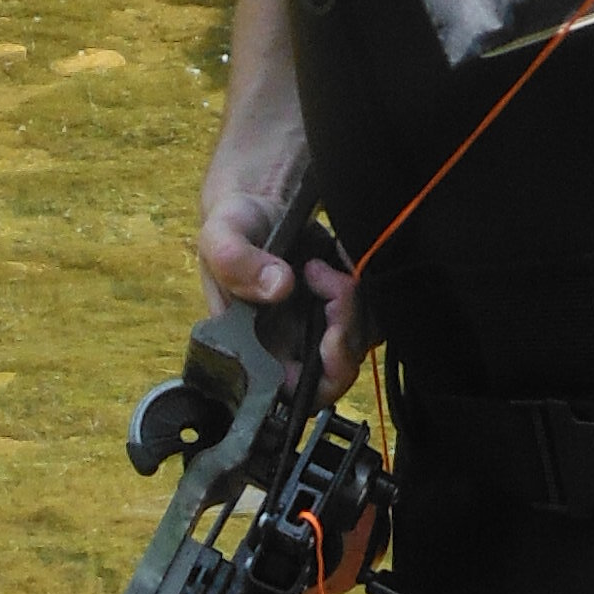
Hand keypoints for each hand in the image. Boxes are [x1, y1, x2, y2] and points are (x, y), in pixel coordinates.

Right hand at [198, 191, 368, 394]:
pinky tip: (340, 262)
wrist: (261, 201)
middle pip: (335, 372)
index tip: (330, 338)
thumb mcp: (220, 237)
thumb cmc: (234, 225)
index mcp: (254, 346)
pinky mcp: (343, 305)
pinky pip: (372, 313)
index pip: (294, 393)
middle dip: (345, 335)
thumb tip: (277, 287)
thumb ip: (236, 262)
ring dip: (354, 307)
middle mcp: (288, 345)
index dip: (320, 378)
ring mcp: (318, 327)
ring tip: (322, 268)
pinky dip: (365, 290)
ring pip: (358, 344)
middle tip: (332, 289)